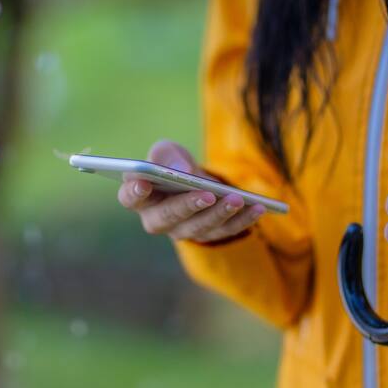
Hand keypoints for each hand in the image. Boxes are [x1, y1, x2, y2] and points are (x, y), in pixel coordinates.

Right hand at [117, 140, 265, 242]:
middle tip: (208, 194)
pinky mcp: (207, 235)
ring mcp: (182, 231)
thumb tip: (184, 172)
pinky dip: (243, 219)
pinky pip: (226, 231)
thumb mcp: (169, 152)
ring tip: (238, 199)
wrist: (194, 182)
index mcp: (139, 197)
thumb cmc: (173, 165)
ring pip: (200, 227)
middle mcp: (157, 219)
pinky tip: (258, 207)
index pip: (130, 197)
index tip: (144, 182)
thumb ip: (167, 155)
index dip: (135, 191)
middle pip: (168, 217)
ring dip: (220, 214)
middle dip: (189, 205)